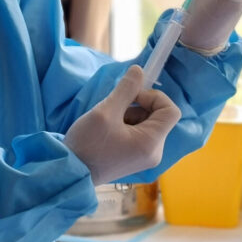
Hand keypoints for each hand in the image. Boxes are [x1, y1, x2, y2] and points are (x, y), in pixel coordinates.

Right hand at [64, 66, 181, 184]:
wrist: (70, 172)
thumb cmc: (88, 144)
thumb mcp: (105, 112)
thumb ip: (126, 89)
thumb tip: (139, 70)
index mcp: (151, 142)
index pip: (171, 111)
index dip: (154, 96)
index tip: (131, 96)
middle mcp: (154, 152)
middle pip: (159, 117)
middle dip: (139, 106)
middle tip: (115, 107)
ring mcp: (145, 157)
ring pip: (148, 124)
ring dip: (131, 114)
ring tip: (108, 120)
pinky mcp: (135, 158)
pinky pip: (140, 134)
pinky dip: (127, 125)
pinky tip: (109, 130)